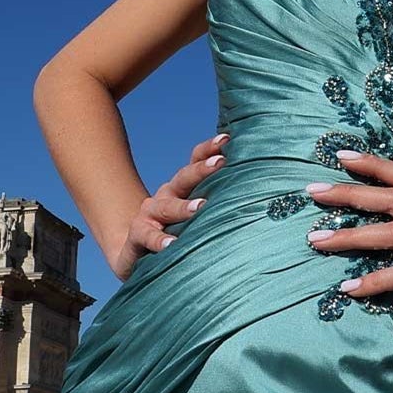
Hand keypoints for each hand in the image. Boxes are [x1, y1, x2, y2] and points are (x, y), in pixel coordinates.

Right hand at [109, 132, 228, 281]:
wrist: (133, 251)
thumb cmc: (176, 234)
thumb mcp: (196, 218)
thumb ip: (217, 207)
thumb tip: (259, 200)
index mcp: (182, 188)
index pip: (194, 162)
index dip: (209, 149)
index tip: (226, 140)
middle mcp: (166, 195)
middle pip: (183, 178)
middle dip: (201, 169)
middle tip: (220, 163)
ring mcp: (150, 214)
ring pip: (166, 206)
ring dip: (182, 207)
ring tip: (200, 207)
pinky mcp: (138, 235)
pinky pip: (148, 236)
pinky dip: (160, 240)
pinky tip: (171, 245)